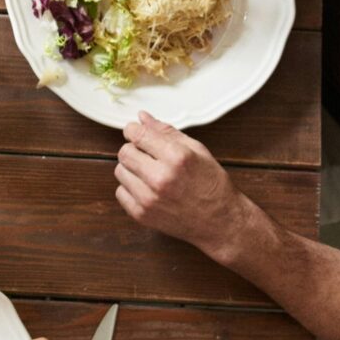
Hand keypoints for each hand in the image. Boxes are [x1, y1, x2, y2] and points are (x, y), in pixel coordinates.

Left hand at [116, 113, 257, 261]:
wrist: (219, 221)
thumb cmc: (211, 185)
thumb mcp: (197, 151)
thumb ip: (167, 132)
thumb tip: (142, 118)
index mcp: (177, 157)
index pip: (138, 134)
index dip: (134, 130)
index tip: (136, 133)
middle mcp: (161, 178)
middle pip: (125, 152)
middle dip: (134, 150)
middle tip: (149, 156)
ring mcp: (149, 198)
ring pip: (120, 171)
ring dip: (132, 169)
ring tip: (151, 174)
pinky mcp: (141, 214)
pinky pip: (120, 192)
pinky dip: (131, 188)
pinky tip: (149, 189)